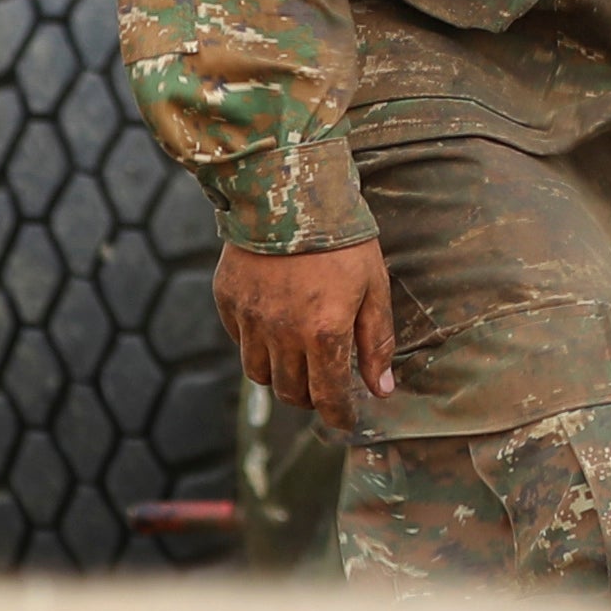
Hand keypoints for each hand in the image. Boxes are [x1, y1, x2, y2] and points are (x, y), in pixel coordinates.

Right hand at [215, 239, 394, 421]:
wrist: (290, 190)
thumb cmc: (342, 238)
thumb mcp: (374, 285)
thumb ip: (376, 340)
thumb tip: (382, 388)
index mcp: (324, 334)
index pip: (329, 397)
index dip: (339, 416)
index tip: (345, 420)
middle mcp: (282, 334)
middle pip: (292, 392)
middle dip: (311, 398)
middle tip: (324, 385)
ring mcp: (251, 319)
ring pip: (260, 375)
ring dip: (281, 376)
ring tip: (298, 359)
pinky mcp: (228, 301)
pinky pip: (241, 342)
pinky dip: (257, 344)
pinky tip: (274, 325)